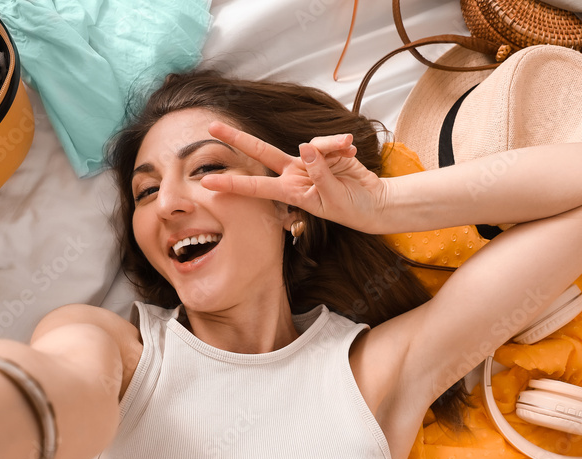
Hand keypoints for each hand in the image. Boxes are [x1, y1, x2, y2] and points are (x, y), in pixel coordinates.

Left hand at [200, 121, 387, 231]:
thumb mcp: (331, 198)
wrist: (373, 202)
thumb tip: (306, 148)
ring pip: (309, 144)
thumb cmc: (350, 208)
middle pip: (261, 152)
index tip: (207, 184)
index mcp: (290, 191)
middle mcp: (293, 173)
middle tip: (211, 127)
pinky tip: (351, 149)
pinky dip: (340, 144)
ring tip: (347, 152)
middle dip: (236, 139)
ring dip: (329, 147)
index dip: (232, 185)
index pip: (256, 187)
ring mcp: (308, 160)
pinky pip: (327, 140)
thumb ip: (319, 173)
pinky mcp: (325, 150)